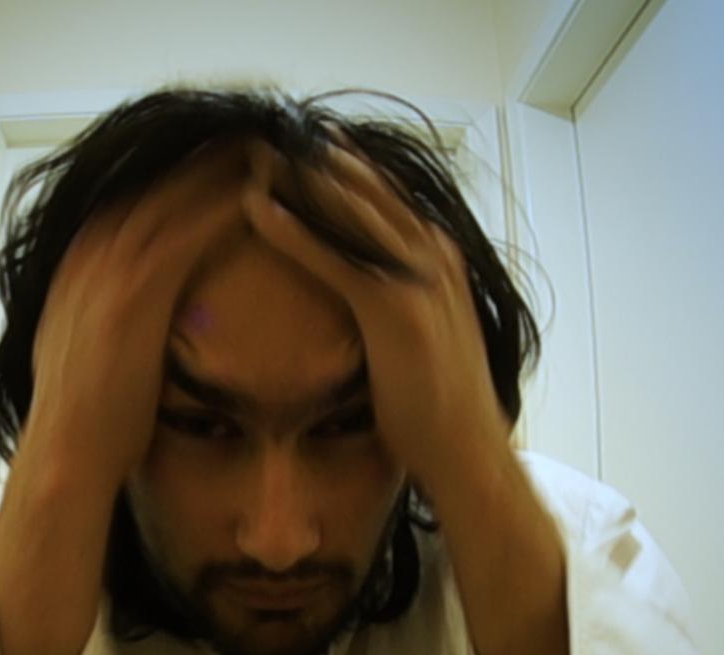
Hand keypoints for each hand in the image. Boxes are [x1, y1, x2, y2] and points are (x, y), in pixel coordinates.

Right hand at [25, 140, 253, 487]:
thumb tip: (127, 321)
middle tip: (250, 130)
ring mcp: (108, 268)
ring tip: (269, 144)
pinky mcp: (135, 291)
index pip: (130, 196)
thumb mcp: (88, 352)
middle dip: (201, 155)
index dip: (173, 173)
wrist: (68, 457)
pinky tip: (268, 191)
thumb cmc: (89, 422)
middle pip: (152, 180)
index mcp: (78, 263)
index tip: (213, 155)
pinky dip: (227, 205)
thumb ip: (105, 319)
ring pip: (173, 194)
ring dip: (222, 165)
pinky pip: (190, 231)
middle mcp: (89, 253)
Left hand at [238, 129, 511, 494]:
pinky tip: (257, 209)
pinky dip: (293, 229)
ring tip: (255, 151)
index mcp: (438, 259)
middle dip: (319, 159)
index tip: (304, 145)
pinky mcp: (394, 308)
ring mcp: (416, 278)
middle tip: (271, 134)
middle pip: (368, 190)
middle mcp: (432, 256)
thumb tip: (365, 305)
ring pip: (351, 209)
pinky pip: (334, 256)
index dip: (344, 170)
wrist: (467, 451)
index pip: (387, 199)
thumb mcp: (421, 341)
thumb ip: (398, 307)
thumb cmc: (440, 408)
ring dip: (302, 176)